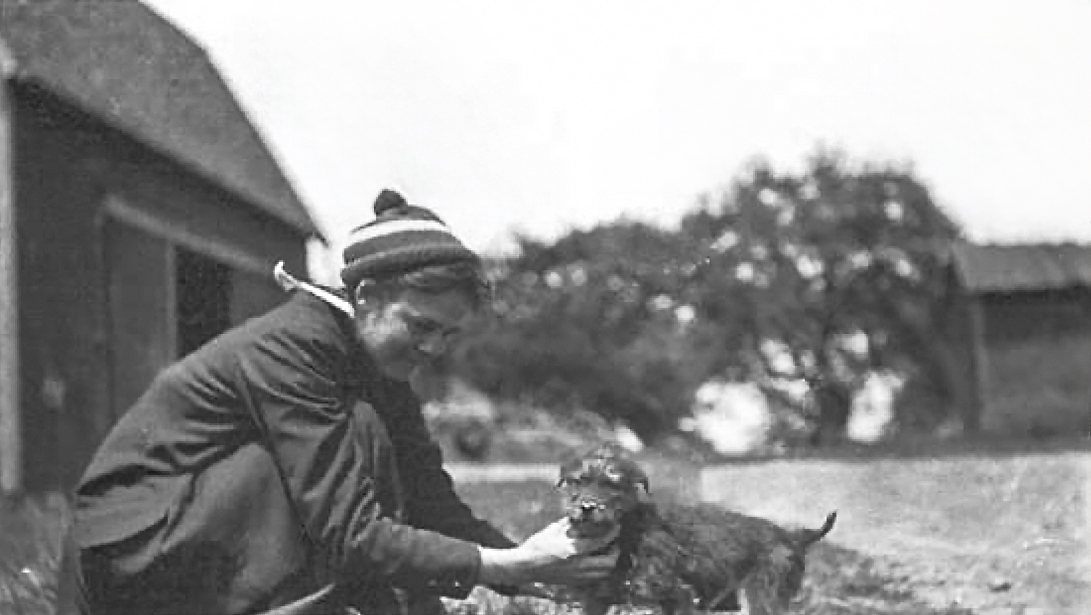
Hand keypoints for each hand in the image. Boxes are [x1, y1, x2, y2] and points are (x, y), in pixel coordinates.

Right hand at [477, 518, 619, 586]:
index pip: (602, 542)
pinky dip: (600, 570)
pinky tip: (595, 561)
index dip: (612, 533)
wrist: (525, 567)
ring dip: (609, 562)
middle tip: (613, 542)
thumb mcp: (554, 529)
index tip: (616, 526)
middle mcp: (579, 565)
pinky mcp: (574, 582)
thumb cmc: (538, 545)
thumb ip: (571, 522)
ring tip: (606, 552)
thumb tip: (584, 513)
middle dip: (615, 551)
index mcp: (574, 550)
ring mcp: (577, 576)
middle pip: (609, 562)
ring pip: (604, 573)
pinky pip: (595, 578)